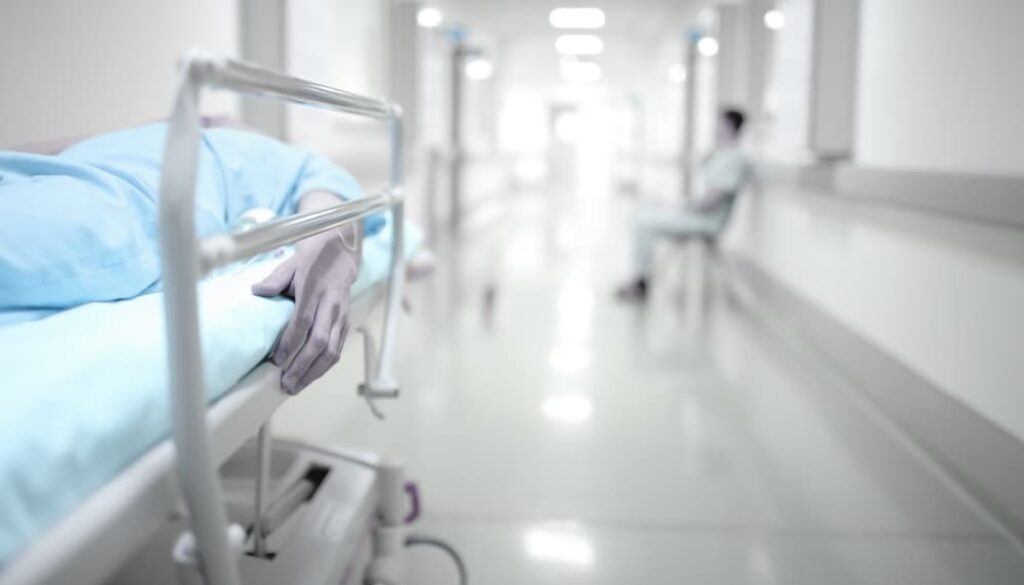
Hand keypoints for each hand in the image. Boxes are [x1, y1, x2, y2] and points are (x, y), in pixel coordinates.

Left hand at [251, 233, 358, 393]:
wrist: (341, 255)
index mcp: (315, 291)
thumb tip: (257, 291)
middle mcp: (331, 306)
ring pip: (332, 351)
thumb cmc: (311, 262)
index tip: (276, 360)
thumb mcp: (291, 264)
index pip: (303, 321)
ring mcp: (341, 317)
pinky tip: (309, 377)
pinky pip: (337, 350)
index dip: (290, 343)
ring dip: (314, 372)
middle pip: (319, 342)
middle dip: (302, 366)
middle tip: (286, 383)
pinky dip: (323, 367)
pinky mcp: (346, 324)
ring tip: (296, 386)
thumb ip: (275, 279)